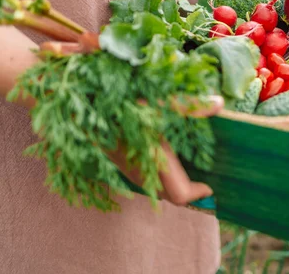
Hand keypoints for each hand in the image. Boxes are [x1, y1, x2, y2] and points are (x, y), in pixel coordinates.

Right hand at [106, 95, 222, 206]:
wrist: (69, 93)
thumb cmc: (115, 95)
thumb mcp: (156, 95)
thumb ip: (188, 103)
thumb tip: (219, 104)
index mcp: (152, 158)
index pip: (180, 194)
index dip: (199, 194)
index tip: (211, 185)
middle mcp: (135, 168)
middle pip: (167, 194)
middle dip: (186, 188)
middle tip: (203, 174)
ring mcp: (119, 163)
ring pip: (150, 184)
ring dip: (169, 180)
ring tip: (185, 164)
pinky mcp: (108, 154)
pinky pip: (136, 172)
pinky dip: (153, 169)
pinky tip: (158, 148)